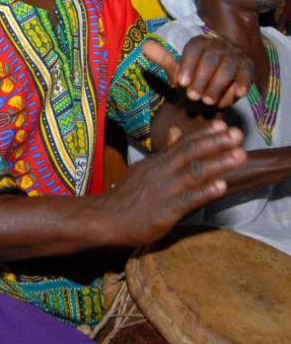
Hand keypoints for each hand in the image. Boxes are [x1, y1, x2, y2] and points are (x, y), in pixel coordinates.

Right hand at [108, 120, 245, 245]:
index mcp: (157, 162)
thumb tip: (177, 131)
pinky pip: (187, 199)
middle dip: (216, 143)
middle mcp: (161, 172)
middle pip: (191, 152)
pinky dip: (205, 192)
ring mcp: (163, 191)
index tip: (223, 125)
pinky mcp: (164, 211)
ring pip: (193, 173)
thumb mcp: (144, 168)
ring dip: (218, 163)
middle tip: (237, 134)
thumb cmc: (126, 196)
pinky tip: (221, 186)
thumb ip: (164, 152)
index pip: (183, 143)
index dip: (204, 134)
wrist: (105, 218)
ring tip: (239, 155)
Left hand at [143, 36, 252, 107]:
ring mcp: (234, 55)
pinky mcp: (247, 67)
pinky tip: (238, 94)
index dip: (187, 66)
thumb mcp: (176, 72)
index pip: (193, 49)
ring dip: (217, 85)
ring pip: (228, 67)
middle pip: (210, 58)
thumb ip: (162, 59)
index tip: (181, 83)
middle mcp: (217, 45)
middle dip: (201, 79)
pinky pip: (246, 73)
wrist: (207, 94)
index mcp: (199, 43)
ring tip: (208, 101)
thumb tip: (145, 45)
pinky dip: (243, 82)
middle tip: (193, 96)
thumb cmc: (190, 81)